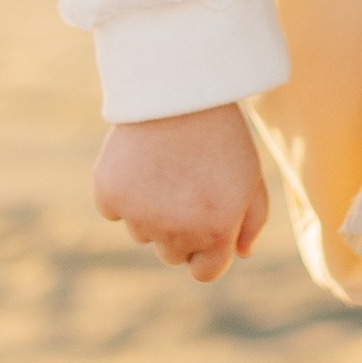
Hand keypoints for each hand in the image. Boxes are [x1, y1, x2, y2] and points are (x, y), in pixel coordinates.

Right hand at [93, 105, 268, 282]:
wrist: (178, 90)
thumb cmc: (221, 134)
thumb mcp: (251, 177)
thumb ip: (253, 221)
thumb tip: (240, 254)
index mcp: (215, 234)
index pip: (204, 272)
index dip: (206, 251)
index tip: (204, 225)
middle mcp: (175, 233)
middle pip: (171, 254)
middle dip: (179, 231)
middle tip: (185, 186)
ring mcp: (139, 217)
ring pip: (141, 232)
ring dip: (150, 211)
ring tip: (164, 167)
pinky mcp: (109, 195)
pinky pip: (113, 209)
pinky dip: (123, 191)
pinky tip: (139, 161)